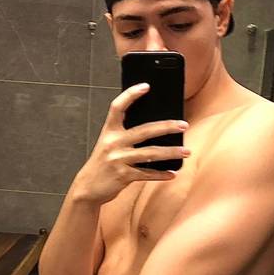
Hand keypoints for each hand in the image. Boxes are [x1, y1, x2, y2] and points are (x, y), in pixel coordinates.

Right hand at [73, 83, 189, 204]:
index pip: (117, 107)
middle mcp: (113, 143)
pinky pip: (147, 174)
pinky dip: (161, 174)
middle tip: (183, 125)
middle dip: (166, 127)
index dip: (130, 95)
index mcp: (109, 132)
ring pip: (150, 154)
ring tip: (186, 151)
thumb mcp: (108, 144)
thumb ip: (124, 135)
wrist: (88, 188)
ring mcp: (118, 160)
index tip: (146, 86)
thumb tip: (152, 128)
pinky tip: (172, 173)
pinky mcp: (123, 176)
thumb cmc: (102, 164)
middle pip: (144, 131)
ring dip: (171, 152)